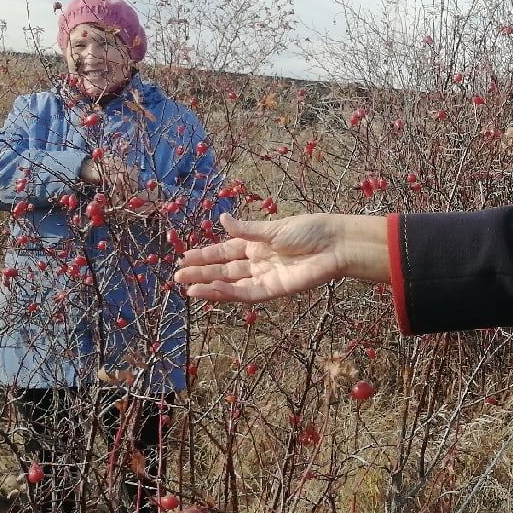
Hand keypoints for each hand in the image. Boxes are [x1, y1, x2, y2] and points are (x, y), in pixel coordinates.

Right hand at [173, 213, 390, 301]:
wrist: (335, 244)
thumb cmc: (309, 230)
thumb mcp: (273, 228)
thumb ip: (245, 229)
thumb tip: (221, 218)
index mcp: (257, 244)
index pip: (225, 251)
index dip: (204, 255)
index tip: (184, 258)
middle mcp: (258, 262)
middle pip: (224, 269)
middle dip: (201, 273)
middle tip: (177, 277)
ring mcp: (265, 277)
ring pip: (232, 283)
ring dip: (210, 286)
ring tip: (187, 288)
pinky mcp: (275, 290)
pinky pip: (247, 293)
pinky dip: (229, 293)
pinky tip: (211, 290)